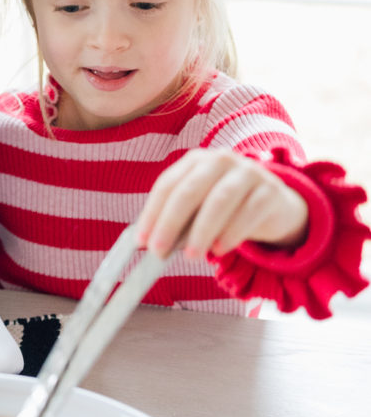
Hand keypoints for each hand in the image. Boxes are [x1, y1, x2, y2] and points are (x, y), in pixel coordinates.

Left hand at [137, 149, 309, 260]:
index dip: (152, 213)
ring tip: (191, 256)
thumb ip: (177, 220)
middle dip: (170, 223)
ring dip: (201, 231)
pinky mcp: (270, 190)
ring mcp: (248, 172)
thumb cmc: (226, 209)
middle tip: (159, 252)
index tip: (142, 241)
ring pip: (219, 201)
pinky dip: (231, 234)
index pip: (168, 184)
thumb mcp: (199, 208)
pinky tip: (219, 249)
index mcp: (196, 161)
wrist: (274, 205)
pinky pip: (247, 213)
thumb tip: (149, 244)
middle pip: (189, 190)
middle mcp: (220, 160)